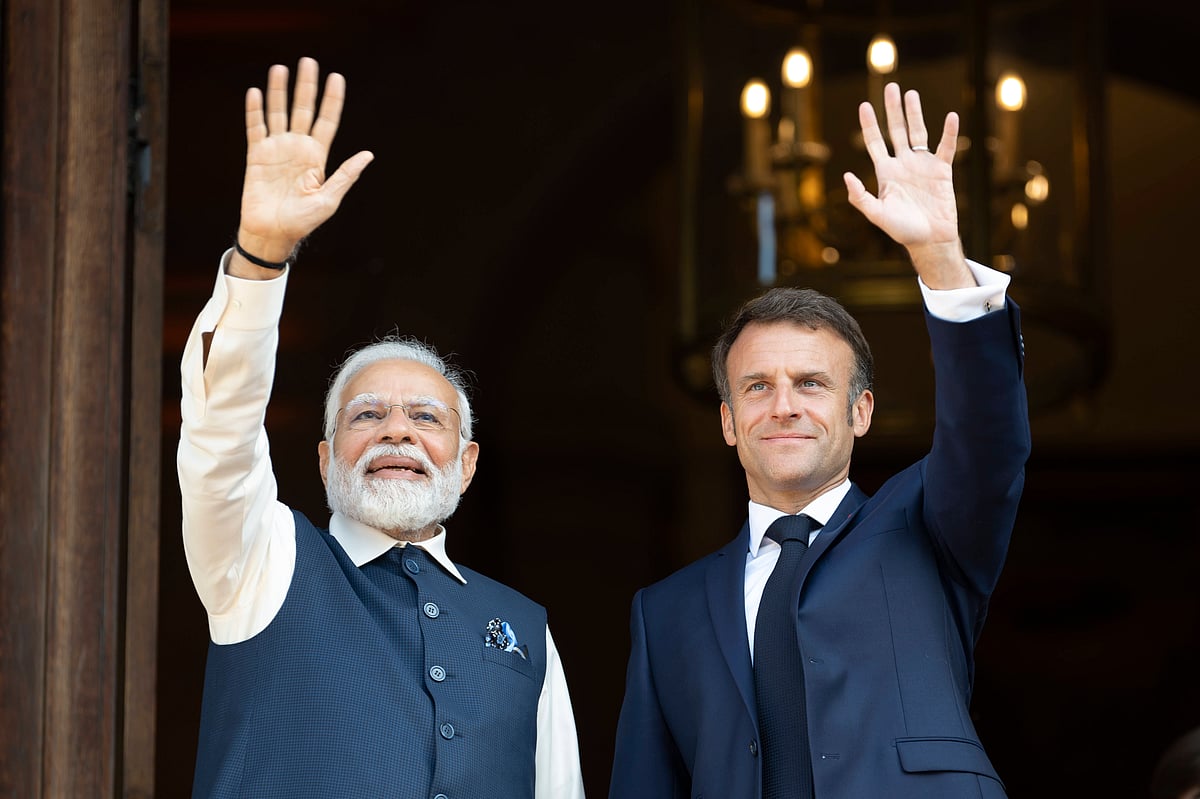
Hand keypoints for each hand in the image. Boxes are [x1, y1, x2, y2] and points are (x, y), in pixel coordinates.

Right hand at [234, 57, 373, 272]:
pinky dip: (255, 110)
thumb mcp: (329, 198)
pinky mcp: (257, 155)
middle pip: (303, 109)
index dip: (332, 100)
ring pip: (279, 112)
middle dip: (307, 86)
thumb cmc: (303, 221)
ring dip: (279, 91)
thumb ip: (346, 174)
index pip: (327, 121)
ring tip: (280, 68)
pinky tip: (256, 92)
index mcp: (318, 157)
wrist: (273, 234)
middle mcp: (298, 148)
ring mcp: (277, 149)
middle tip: (309, 61)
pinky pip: (256, 128)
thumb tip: (368, 154)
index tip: (337, 77)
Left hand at [843, 82, 972, 288]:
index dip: (869, 124)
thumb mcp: (877, 215)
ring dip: (915, 114)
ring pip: (918, 133)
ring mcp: (922, 165)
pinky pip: (945, 147)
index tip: (864, 105)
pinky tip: (950, 116)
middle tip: (891, 86)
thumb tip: (846, 175)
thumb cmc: (902, 230)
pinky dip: (948, 132)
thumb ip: (860, 197)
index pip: (875, 142)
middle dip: (892, 110)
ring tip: (911, 94)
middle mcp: (903, 164)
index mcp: (885, 172)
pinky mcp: (942, 170)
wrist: (929, 240)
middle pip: (896, 130)